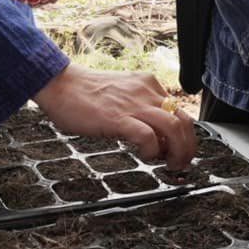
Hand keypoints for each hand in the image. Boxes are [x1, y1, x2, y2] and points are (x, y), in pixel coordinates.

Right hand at [32, 65, 196, 168]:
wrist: (61, 84)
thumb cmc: (85, 94)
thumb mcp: (122, 94)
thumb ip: (140, 108)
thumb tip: (156, 137)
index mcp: (148, 85)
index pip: (181, 111)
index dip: (185, 135)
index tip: (178, 150)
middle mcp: (146, 92)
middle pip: (184, 121)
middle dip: (188, 147)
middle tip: (180, 163)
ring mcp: (134, 104)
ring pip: (174, 128)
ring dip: (178, 152)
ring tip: (169, 164)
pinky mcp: (118, 118)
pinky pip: (148, 136)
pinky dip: (152, 150)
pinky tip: (144, 155)